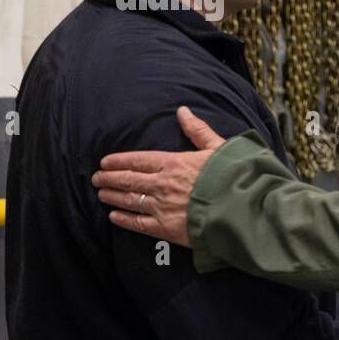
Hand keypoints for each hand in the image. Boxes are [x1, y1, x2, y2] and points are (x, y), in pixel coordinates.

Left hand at [92, 106, 224, 246]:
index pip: (138, 160)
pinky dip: (124, 220)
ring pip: (129, 200)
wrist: (242, 209)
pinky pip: (138, 223)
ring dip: (112, 196)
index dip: (119, 160)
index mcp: (174, 162)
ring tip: (101, 194)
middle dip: (109, 178)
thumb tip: (182, 111)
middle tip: (96, 178)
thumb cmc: (234, 177)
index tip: (105, 161)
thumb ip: (198, 131)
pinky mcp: (166, 228)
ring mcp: (162, 207)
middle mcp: (162, 184)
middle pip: (127, 179)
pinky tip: (114, 217)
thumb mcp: (219, 148)